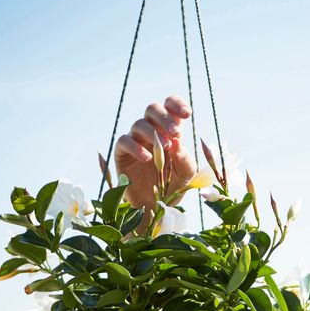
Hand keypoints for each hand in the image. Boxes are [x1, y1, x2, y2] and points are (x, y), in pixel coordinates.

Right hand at [114, 95, 196, 210]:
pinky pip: (125, 141)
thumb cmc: (172, 185)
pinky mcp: (122, 152)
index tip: (187, 114)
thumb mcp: (185, 174)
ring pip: (139, 124)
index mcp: (168, 130)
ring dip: (153, 132)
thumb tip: (177, 142)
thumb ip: (185, 158)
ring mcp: (136, 140)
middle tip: (176, 134)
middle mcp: (151, 131)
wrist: (154, 206)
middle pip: (152, 109)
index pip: (169, 106)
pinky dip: (136, 147)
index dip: (176, 104)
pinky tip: (147, 158)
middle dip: (165, 118)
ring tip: (166, 147)